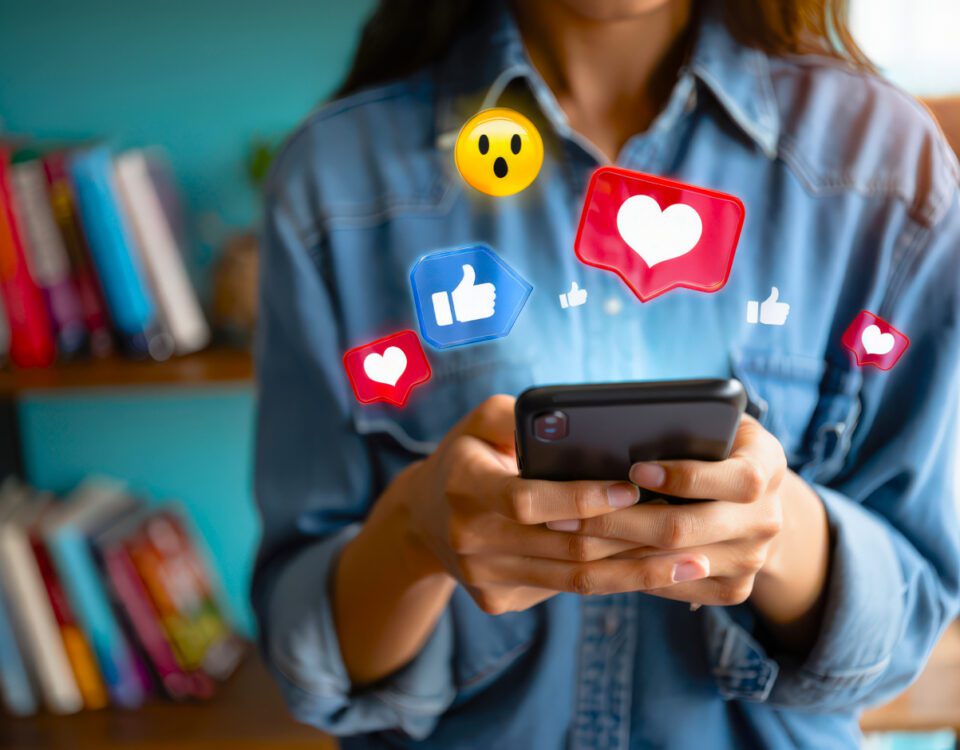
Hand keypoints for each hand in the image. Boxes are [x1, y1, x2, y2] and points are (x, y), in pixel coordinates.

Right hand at [389, 395, 713, 614]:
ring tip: (691, 563)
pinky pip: (564, 589)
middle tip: (688, 531)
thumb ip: (520, 414)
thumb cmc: (465, 456)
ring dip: (636, 573)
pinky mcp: (497, 601)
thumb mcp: (479, 420)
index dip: (583, 496)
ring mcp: (483, 578)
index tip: (633, 486)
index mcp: (464, 489)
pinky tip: (654, 572)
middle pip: (563, 546)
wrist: (422, 518)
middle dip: (631, 539)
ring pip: (573, 579)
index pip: (529, 501)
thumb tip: (574, 418)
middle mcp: (470, 540)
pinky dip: (611, 580)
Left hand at [547, 415, 786, 606]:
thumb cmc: (717, 445)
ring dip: (613, 550)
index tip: (634, 469)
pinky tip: (595, 558)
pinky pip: (677, 587)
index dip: (683, 476)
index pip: (736, 479)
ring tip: (568, 535)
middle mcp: (768, 518)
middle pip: (686, 527)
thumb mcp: (715, 424)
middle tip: (568, 512)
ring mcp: (754, 558)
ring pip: (672, 562)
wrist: (754, 501)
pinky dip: (634, 573)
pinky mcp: (736, 589)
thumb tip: (621, 428)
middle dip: (619, 520)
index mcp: (768, 466)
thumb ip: (685, 423)